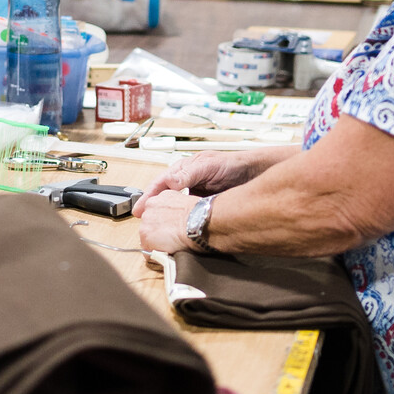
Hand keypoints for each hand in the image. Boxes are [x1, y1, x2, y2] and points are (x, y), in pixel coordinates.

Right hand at [134, 150, 259, 214]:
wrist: (254, 175)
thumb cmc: (232, 165)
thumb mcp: (209, 166)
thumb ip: (189, 173)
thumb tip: (171, 181)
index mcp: (183, 170)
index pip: (160, 183)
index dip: (148, 195)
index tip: (140, 208)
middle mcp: (185, 182)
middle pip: (163, 195)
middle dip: (150, 207)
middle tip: (140, 219)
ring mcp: (193, 194)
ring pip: (173, 205)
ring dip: (163, 215)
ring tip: (154, 226)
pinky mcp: (202, 205)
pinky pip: (186, 213)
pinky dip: (179, 221)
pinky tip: (177, 229)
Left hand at [137, 187, 197, 253]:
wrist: (199, 222)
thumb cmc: (200, 214)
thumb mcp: (187, 203)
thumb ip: (177, 209)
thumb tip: (178, 218)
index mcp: (162, 196)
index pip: (156, 211)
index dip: (163, 222)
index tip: (169, 227)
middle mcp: (150, 206)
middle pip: (149, 222)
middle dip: (158, 231)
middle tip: (170, 237)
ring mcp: (146, 221)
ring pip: (147, 235)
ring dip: (156, 242)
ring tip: (170, 246)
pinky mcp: (146, 236)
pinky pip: (147, 250)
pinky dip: (155, 254)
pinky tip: (166, 253)